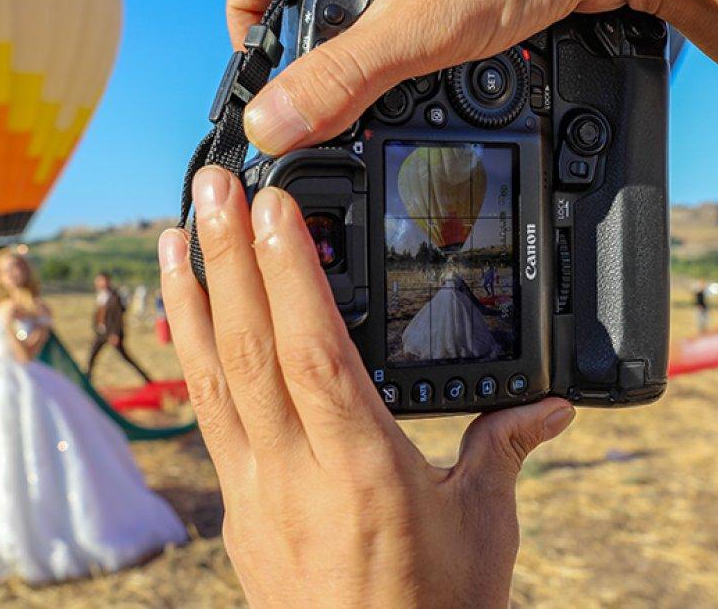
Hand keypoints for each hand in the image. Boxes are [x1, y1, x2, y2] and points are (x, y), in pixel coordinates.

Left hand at [159, 166, 574, 607]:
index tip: (273, 207)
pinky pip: (206, 419)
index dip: (288, 273)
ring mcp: (254, 492)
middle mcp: (295, 475)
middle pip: (249, 349)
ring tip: (169, 235)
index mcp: (364, 470)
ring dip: (188, 300)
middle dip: (226, 258)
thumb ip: (503, 452)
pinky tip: (184, 320)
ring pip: (210, 380)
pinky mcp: (237, 509)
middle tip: (209, 187)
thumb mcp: (482, 531)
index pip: (314, 352)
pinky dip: (192, 360)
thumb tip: (548, 407)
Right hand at [229, 0, 717, 151]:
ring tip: (380, 95)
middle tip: (322, 96)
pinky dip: (410, 46)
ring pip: (364, 0)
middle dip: (304, 44)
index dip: (242, 11)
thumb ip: (338, 80)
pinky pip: (413, 8)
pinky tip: (436, 77)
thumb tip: (268, 123)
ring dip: (361, 51)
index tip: (263, 66)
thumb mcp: (414, 26)